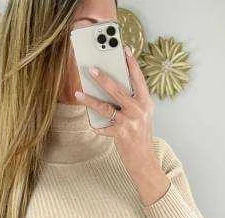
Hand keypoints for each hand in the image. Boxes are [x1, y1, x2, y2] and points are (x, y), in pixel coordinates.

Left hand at [74, 47, 170, 205]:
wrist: (144, 160)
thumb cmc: (140, 134)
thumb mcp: (142, 115)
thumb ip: (131, 100)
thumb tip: (110, 86)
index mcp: (146, 102)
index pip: (138, 79)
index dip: (131, 64)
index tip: (124, 49)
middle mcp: (139, 110)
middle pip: (118, 90)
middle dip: (104, 78)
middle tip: (92, 69)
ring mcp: (130, 123)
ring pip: (106, 107)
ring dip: (90, 100)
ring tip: (79, 93)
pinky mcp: (121, 135)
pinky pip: (104, 127)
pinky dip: (96, 126)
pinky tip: (91, 124)